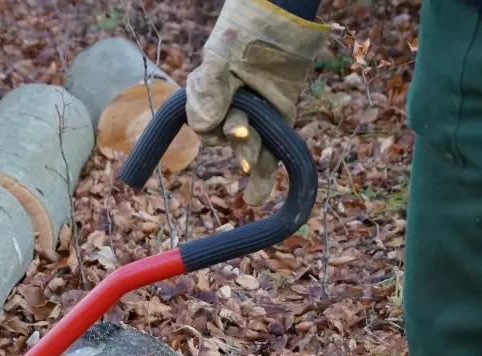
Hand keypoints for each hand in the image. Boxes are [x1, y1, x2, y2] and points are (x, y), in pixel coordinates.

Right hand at [186, 0, 327, 204]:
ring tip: (250, 167)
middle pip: (231, 138)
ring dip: (250, 160)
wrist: (275, 29)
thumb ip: (208, 91)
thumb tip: (204, 128)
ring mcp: (255, 124)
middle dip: (238, 138)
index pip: (207, 127)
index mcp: (210, 105)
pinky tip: (254, 199)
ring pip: (249, 151)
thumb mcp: (218, 62)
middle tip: (243, 133)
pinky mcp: (277, 126)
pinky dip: (262, 180)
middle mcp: (230, 118)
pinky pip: (270, 156)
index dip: (212, 125)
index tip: (224, 122)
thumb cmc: (240, 44)